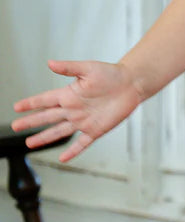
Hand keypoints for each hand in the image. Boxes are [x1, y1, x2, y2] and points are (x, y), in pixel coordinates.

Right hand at [12, 60, 141, 162]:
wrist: (131, 83)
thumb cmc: (111, 73)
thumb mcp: (88, 68)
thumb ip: (69, 68)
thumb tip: (50, 63)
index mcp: (69, 94)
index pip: (45, 100)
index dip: (31, 104)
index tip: (16, 107)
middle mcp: (73, 108)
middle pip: (47, 117)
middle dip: (31, 122)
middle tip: (15, 126)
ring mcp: (83, 120)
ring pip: (59, 131)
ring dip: (44, 137)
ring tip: (29, 143)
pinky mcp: (96, 130)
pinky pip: (82, 143)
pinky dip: (73, 151)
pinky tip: (63, 158)